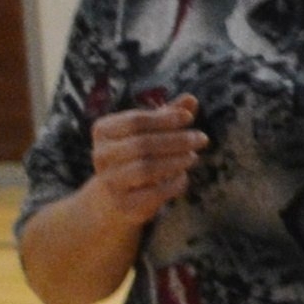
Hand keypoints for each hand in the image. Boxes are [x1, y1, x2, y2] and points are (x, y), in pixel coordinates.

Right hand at [86, 94, 204, 224]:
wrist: (110, 200)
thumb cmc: (133, 157)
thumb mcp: (147, 133)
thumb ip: (167, 116)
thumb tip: (192, 99)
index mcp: (103, 131)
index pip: (136, 121)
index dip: (166, 119)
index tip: (189, 118)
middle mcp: (101, 155)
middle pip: (142, 144)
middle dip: (177, 140)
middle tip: (202, 139)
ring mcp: (110, 181)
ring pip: (146, 168)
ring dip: (176, 161)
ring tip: (193, 157)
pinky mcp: (124, 204)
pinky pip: (154, 192)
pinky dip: (174, 183)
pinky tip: (183, 176)